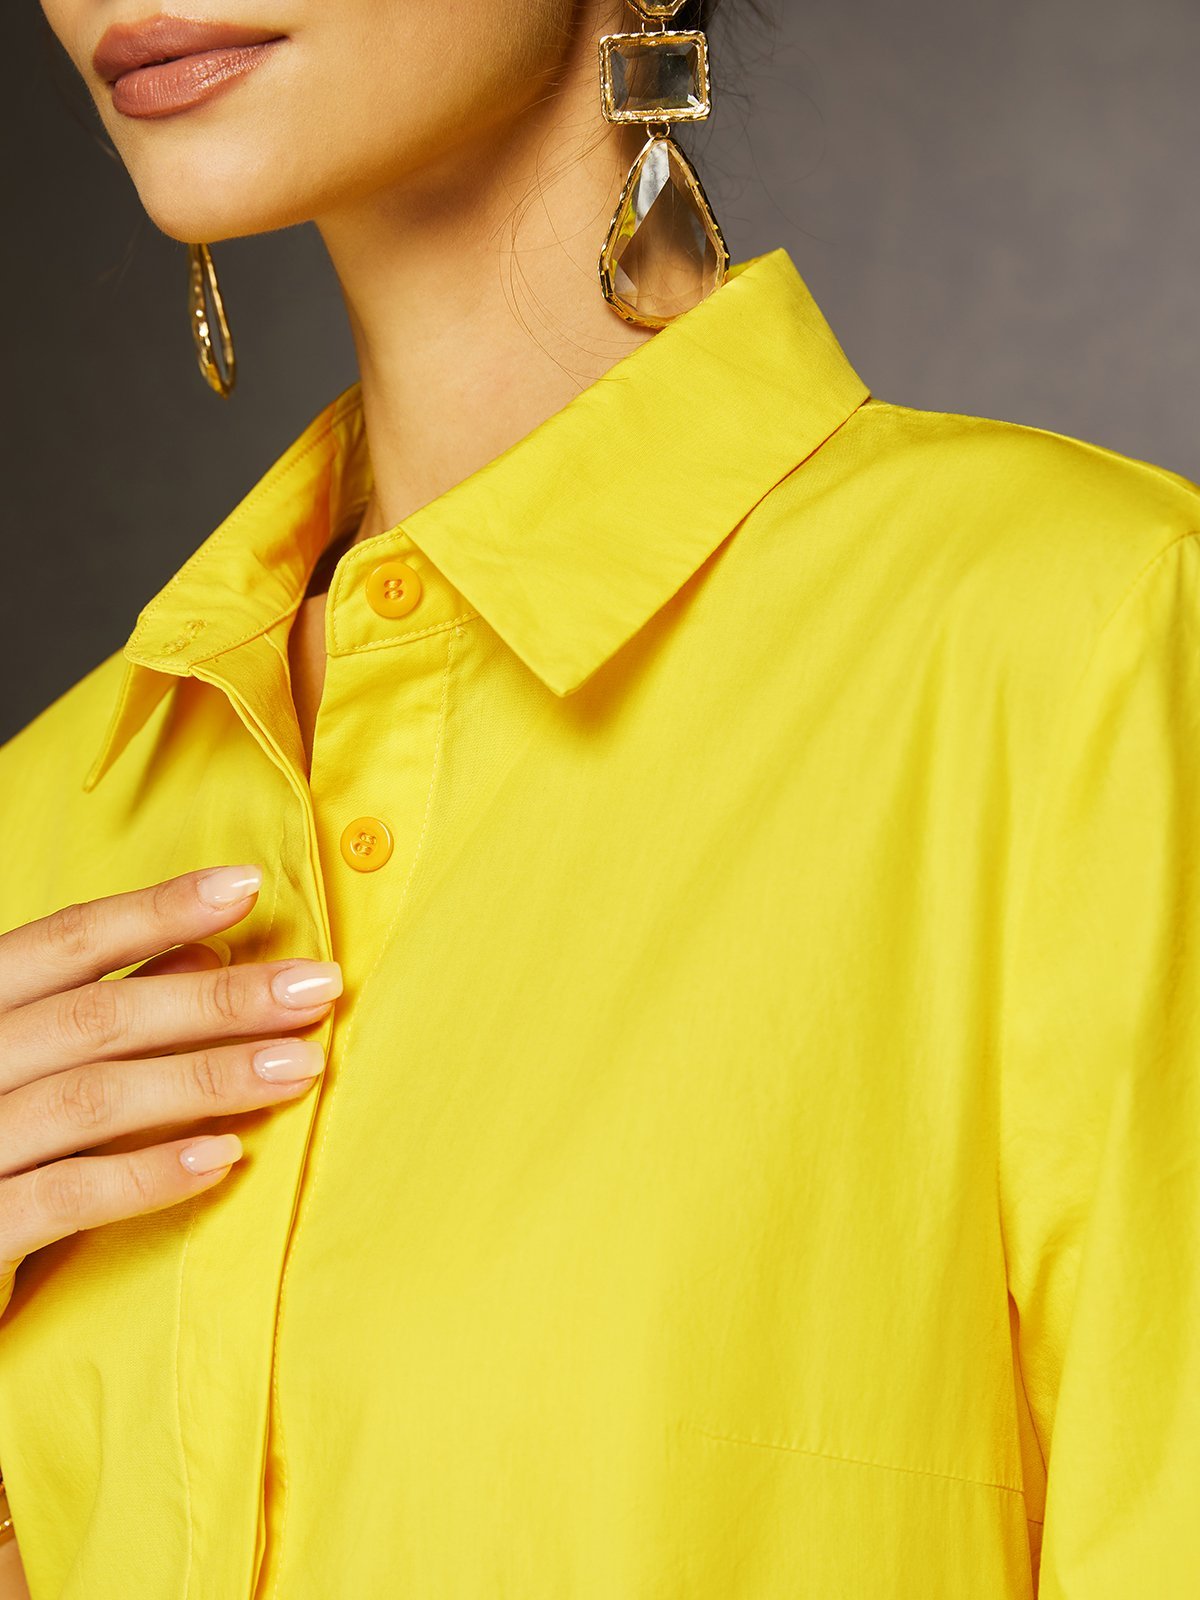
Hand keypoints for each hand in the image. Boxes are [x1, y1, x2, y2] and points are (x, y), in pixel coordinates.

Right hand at [0, 864, 341, 1318]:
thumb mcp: (29, 1056)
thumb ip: (106, 1007)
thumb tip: (209, 953)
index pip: (68, 942)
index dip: (157, 911)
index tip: (248, 886)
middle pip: (98, 1016)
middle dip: (218, 999)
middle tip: (316, 988)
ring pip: (92, 1098)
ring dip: (206, 1078)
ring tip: (298, 1067)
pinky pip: (66, 1197)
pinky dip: (148, 1172)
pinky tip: (225, 1157)